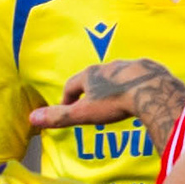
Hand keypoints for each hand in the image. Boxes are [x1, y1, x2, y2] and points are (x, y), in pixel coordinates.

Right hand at [30, 57, 184, 151]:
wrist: (152, 91)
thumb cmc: (115, 103)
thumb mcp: (84, 113)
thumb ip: (60, 116)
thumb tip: (32, 118)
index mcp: (91, 75)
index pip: (72, 84)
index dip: (67, 97)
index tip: (67, 108)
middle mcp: (108, 66)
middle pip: (94, 77)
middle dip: (91, 89)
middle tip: (90, 104)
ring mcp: (129, 65)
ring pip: (117, 75)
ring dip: (113, 85)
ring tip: (115, 99)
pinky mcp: (148, 68)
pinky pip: (139, 75)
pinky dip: (135, 84)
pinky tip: (139, 94)